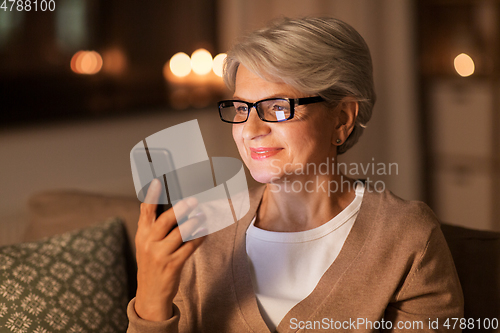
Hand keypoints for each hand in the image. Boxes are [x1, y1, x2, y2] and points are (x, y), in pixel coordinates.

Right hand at [134, 178, 205, 320]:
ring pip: (180, 234)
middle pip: (165, 220)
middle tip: (193, 200)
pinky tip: (205, 232)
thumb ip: (152, 227)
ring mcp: (160, 255)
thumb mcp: (146, 245)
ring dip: (194, 223)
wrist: (150, 295)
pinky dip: (199, 238)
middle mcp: (149, 243)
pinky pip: (189, 247)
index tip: (157, 181)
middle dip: (180, 208)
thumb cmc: (152, 265)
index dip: (151, 195)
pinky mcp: (172, 265)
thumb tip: (165, 205)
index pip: (145, 211)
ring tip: (203, 216)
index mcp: (142, 235)